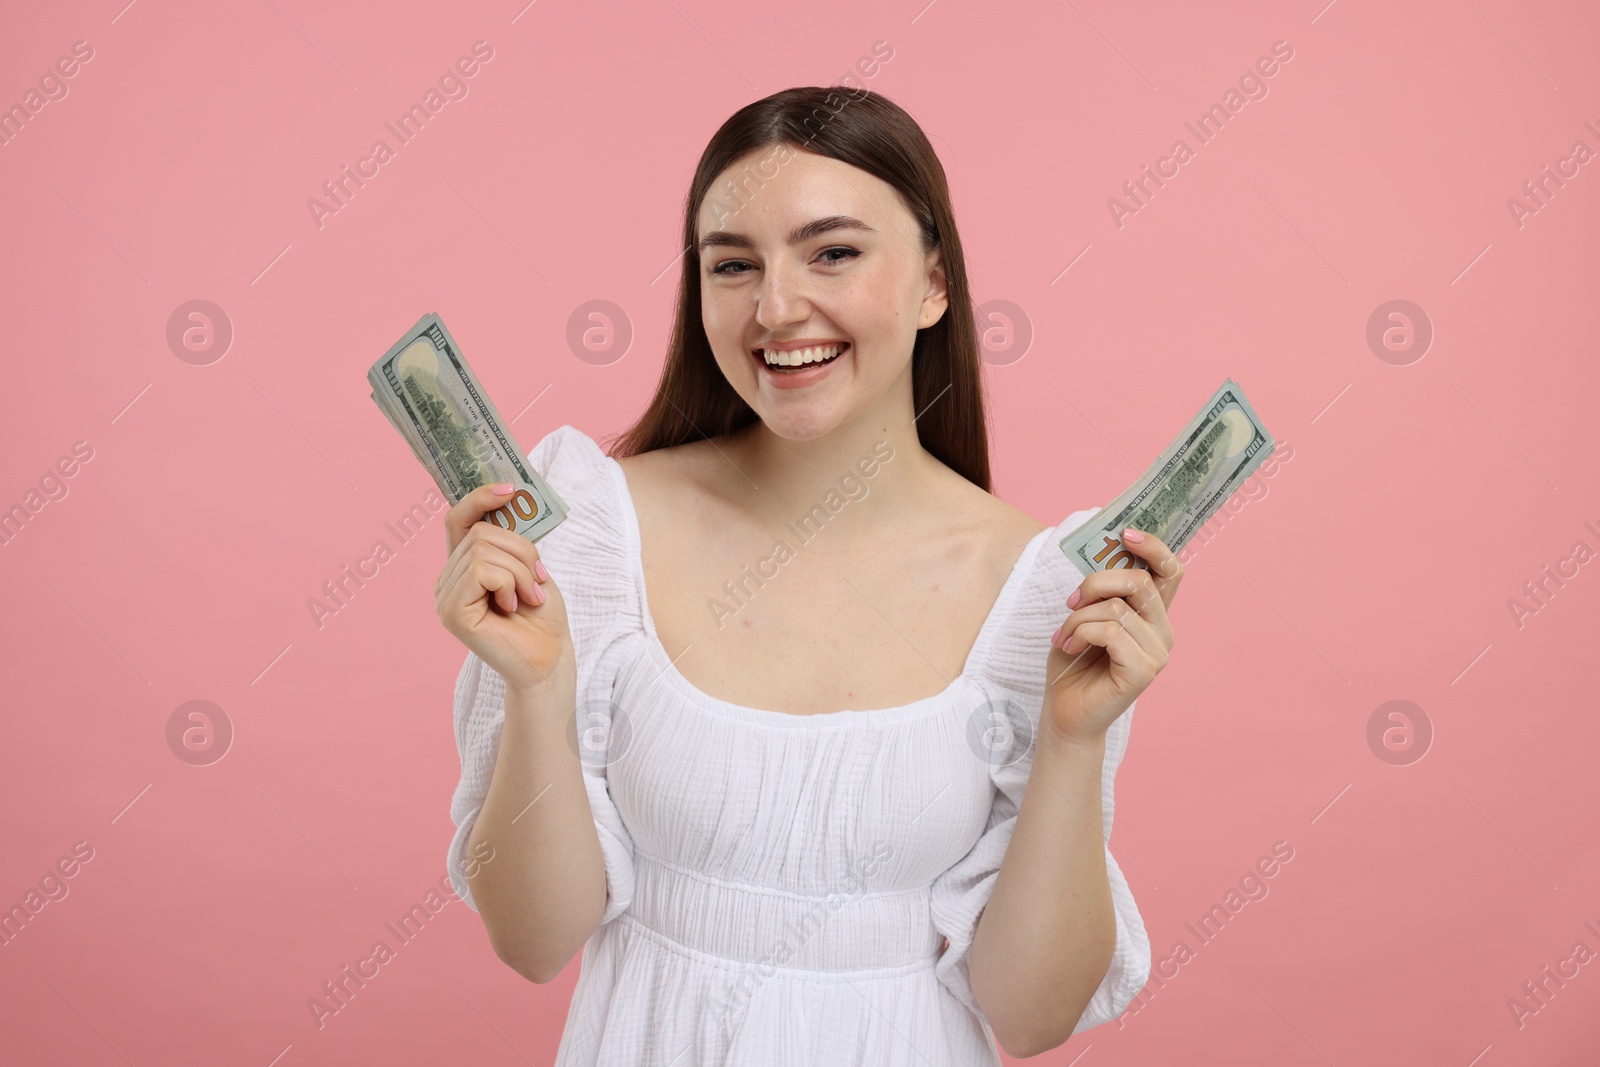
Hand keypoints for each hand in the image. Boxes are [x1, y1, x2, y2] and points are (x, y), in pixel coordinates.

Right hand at [435, 483, 573, 691]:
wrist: (549, 658)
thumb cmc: (541, 616)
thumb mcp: (528, 566)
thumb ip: (508, 540)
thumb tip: (505, 499)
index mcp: (462, 566)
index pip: (458, 519)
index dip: (479, 498)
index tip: (510, 489)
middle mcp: (447, 580)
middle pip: (481, 533)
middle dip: (521, 552)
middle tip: (536, 582)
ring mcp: (445, 596)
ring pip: (484, 550)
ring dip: (520, 571)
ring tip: (527, 598)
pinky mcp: (452, 612)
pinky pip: (482, 571)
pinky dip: (509, 583)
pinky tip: (513, 606)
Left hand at [1044, 528, 1183, 745]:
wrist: (1065, 713)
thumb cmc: (1074, 663)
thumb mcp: (1085, 615)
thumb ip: (1102, 591)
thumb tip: (1105, 556)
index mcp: (1152, 615)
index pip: (1171, 571)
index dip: (1154, 547)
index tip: (1125, 533)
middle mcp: (1162, 631)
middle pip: (1139, 581)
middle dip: (1095, 583)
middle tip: (1071, 602)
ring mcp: (1157, 652)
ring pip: (1116, 608)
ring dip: (1078, 618)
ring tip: (1064, 636)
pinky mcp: (1144, 671)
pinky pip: (1110, 632)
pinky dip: (1081, 633)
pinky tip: (1069, 647)